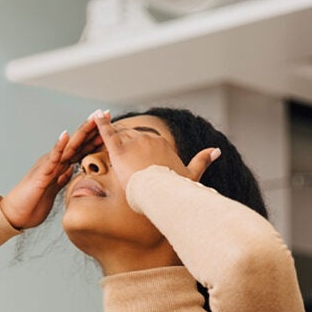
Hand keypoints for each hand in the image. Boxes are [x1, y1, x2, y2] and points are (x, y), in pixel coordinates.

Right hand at [0, 113, 105, 229]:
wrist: (16, 214)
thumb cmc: (34, 203)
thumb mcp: (54, 189)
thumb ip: (61, 178)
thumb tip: (71, 171)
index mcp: (60, 165)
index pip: (81, 148)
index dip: (96, 137)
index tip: (111, 126)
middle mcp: (55, 161)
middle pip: (78, 142)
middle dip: (93, 128)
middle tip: (107, 113)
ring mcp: (48, 165)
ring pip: (68, 146)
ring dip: (81, 132)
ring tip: (93, 119)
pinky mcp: (42, 173)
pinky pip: (52, 158)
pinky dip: (59, 146)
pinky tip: (66, 135)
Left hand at [91, 110, 219, 187]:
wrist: (161, 194)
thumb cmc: (175, 188)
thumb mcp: (191, 175)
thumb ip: (202, 161)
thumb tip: (217, 150)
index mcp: (162, 144)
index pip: (148, 143)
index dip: (141, 153)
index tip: (139, 164)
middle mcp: (148, 139)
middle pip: (133, 140)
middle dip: (127, 149)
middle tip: (121, 162)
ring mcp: (134, 144)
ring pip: (121, 138)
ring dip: (113, 141)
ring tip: (110, 150)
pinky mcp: (119, 151)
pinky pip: (108, 134)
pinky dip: (101, 124)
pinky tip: (95, 116)